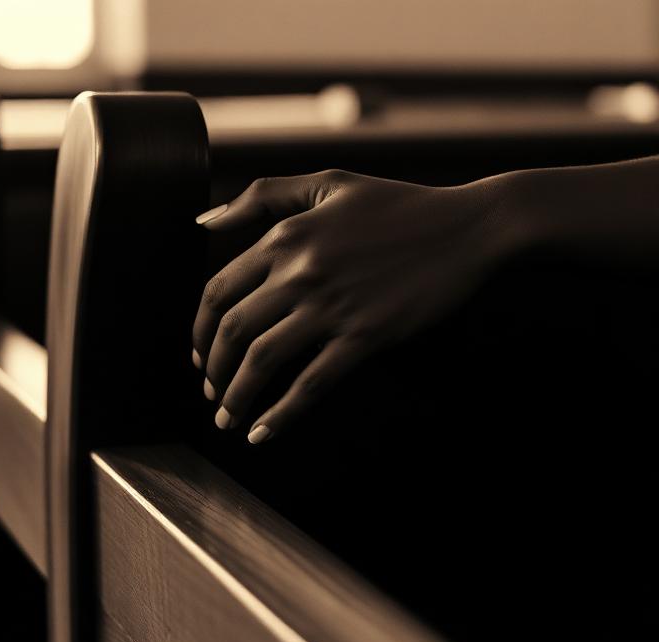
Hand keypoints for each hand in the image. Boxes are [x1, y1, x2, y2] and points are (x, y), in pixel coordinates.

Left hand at [193, 169, 513, 442]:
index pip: (219, 291)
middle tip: (210, 391)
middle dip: (212, 369)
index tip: (198, 354)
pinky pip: (311, 384)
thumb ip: (261, 196)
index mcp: (285, 238)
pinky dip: (281, 414)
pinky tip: (262, 433)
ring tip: (227, 418)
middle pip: (233, 331)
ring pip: (263, 360)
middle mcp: (300, 273)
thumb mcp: (327, 183)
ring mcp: (332, 306)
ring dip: (236, 396)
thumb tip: (203, 222)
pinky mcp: (365, 336)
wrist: (467, 227)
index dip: (199, 330)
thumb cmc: (398, 205)